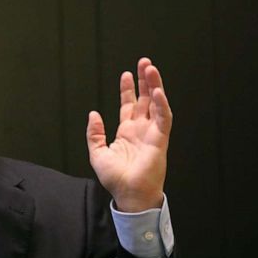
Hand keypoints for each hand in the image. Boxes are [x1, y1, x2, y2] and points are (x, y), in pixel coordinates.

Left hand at [86, 57, 171, 212]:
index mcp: (127, 132)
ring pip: (156, 104)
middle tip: (144, 62)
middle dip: (145, 80)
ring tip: (151, 68)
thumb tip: (93, 113)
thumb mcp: (97, 153)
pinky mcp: (160, 140)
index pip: (128, 105)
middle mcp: (141, 130)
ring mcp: (152, 133)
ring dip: (155, 86)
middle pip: (144, 99)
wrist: (128, 195)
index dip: (127, 89)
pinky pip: (164, 118)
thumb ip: (94, 133)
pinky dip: (162, 104)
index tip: (126, 74)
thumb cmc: (115, 179)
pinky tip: (158, 91)